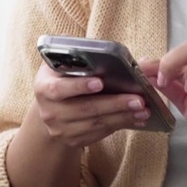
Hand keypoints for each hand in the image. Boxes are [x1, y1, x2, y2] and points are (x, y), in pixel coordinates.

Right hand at [30, 63, 153, 148]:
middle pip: (85, 109)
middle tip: (138, 99)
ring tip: (143, 109)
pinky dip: (120, 125)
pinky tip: (136, 118)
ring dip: (122, 116)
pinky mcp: (74, 141)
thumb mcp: (59, 65)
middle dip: (114, 104)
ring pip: (96, 124)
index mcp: (43, 88)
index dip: (79, 86)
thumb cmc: (60, 80)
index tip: (100, 82)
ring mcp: (61, 129)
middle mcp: (50, 112)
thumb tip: (99, 45)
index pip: (59, 89)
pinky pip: (100, 133)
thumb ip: (73, 54)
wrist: (50, 111)